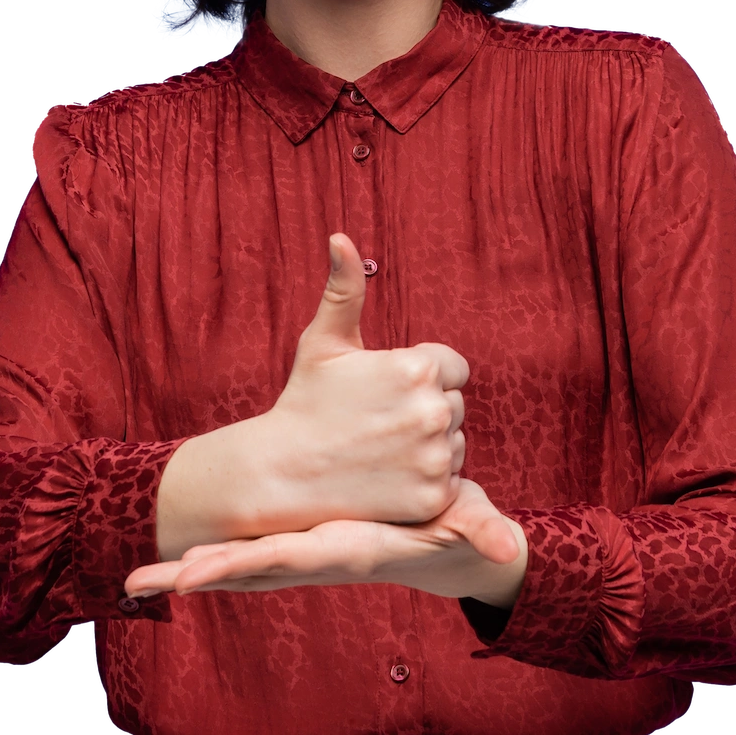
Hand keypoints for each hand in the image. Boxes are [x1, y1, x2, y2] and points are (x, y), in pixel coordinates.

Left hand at [129, 478, 528, 607]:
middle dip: (195, 575)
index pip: (288, 557)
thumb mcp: (469, 526)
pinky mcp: (301, 546)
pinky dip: (211, 559)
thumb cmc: (456, 534)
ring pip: (239, 564)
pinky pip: (249, 553)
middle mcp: (319, 558)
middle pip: (246, 569)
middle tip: (139, 581)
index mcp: (348, 548)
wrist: (447, 553)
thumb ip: (483, 533)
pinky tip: (174, 563)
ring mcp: (306, 556)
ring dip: (188, 571)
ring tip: (134, 579)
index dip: (242, 564)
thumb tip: (506, 549)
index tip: (195, 575)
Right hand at [261, 232, 470, 526]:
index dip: (419, 378)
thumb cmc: (304, 401)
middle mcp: (434, 412)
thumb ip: (344, 289)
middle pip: (454, 405)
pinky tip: (386, 476)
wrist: (281, 474)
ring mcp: (436, 457)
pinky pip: (450, 480)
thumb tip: (341, 237)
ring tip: (379, 450)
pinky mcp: (435, 497)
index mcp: (417, 368)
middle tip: (375, 423)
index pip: (452, 368)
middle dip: (423, 411)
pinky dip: (425, 481)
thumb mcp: (323, 341)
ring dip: (428, 446)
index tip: (383, 393)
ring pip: (454, 443)